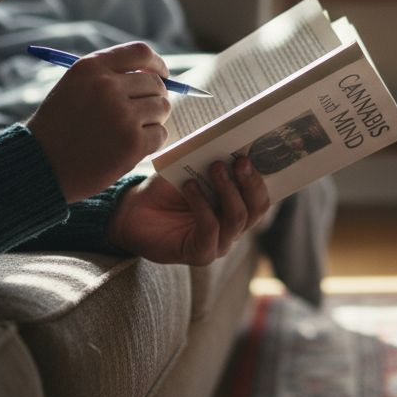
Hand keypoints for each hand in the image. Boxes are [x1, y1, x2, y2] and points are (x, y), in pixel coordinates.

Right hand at [26, 42, 171, 202]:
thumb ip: (108, 76)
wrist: (41, 165)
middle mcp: (108, 87)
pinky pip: (160, 134)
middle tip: (146, 111)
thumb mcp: (74, 86)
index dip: (157, 64)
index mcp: (92, 68)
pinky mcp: (133, 143)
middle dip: (155, 96)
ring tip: (134, 129)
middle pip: (155, 83)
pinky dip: (152, 141)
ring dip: (154, 119)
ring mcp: (123, 115)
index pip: (140, 53)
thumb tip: (154, 75)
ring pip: (161, 108)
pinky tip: (132, 146)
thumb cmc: (58, 127)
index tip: (161, 74)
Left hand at [107, 157, 269, 265]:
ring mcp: (220, 243)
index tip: (255, 152)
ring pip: (237, 218)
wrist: (134, 212)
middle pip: (256, 208)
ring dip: (227, 190)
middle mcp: (234, 227)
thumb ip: (212, 161)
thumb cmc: (166, 189)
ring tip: (214, 167)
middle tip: (239, 160)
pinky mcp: (202, 254)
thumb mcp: (192, 169)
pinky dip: (202, 204)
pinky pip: (211, 229)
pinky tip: (190, 186)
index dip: (262, 175)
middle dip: (250, 182)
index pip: (261, 194)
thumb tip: (230, 142)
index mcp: (238, 206)